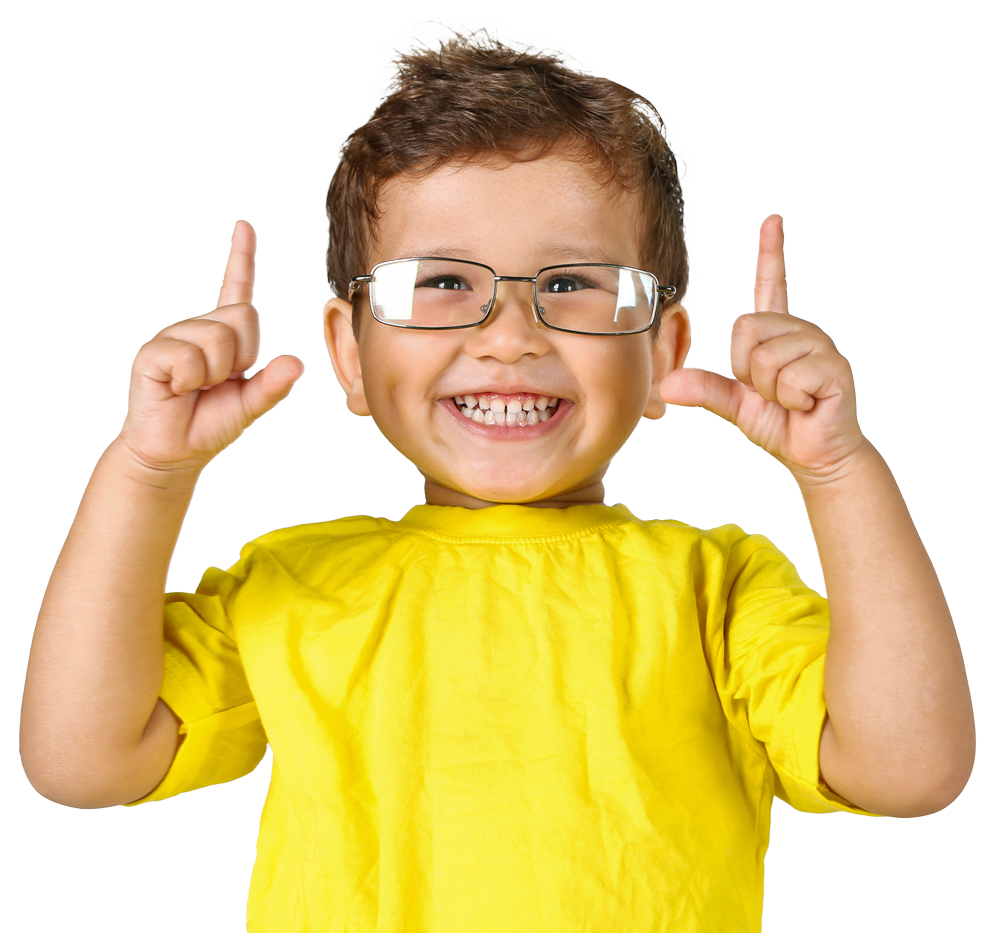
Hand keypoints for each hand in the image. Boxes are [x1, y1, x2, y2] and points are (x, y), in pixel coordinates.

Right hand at [119, 221, 303, 480]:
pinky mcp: (153, 353)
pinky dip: (190, 380)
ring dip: (215, 373)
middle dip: (241, 356)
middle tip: (220, 381)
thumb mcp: (252, 404)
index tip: (243, 227)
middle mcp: (199, 330)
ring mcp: (174, 338)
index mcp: (224, 337)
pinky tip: (177, 388)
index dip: (241, 258)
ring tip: (197, 388)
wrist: (175, 451)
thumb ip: (273, 384)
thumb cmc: (209, 424)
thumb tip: (295, 363)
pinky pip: (188, 357)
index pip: (235, 289)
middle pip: (242, 316)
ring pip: (218, 337)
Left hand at [658, 214, 864, 483]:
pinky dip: (789, 399)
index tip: (772, 219)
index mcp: (778, 334)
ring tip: (790, 399)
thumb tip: (667, 387)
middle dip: (746, 369)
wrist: (815, 455)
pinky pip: (790, 377)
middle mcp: (801, 331)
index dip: (770, 253)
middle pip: (747, 326)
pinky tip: (807, 405)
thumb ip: (704, 390)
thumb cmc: (781, 425)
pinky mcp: (836, 367)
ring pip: (766, 355)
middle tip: (769, 391)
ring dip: (768, 388)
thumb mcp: (734, 406)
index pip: (771, 284)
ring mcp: (821, 346)